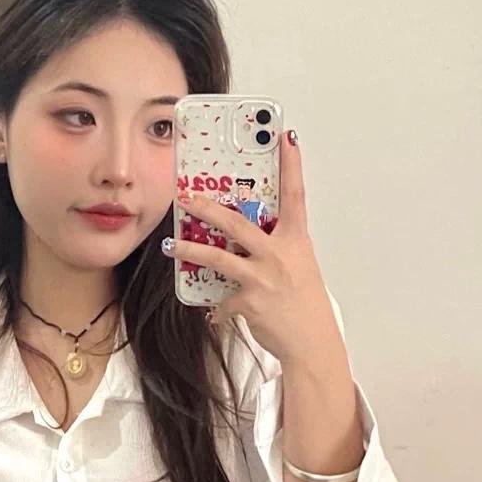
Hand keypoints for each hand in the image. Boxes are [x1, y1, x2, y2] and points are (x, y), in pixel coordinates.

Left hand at [164, 128, 342, 364]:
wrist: (311, 341)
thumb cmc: (304, 303)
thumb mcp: (298, 266)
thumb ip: (276, 248)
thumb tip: (249, 240)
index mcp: (295, 240)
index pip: (295, 195)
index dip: (291, 166)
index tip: (285, 139)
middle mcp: (279, 254)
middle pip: (238, 223)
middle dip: (208, 208)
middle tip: (187, 197)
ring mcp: (263, 277)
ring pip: (219, 258)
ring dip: (190, 251)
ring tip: (169, 246)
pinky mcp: (249, 302)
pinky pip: (223, 302)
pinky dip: (217, 309)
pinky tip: (215, 315)